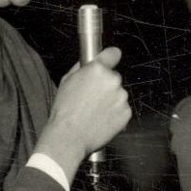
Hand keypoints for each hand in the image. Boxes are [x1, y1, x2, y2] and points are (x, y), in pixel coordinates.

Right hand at [40, 46, 131, 174]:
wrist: (69, 136)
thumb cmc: (65, 110)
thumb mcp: (66, 81)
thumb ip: (81, 68)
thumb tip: (88, 63)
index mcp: (97, 69)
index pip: (113, 53)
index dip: (110, 57)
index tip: (111, 60)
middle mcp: (113, 80)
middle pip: (114, 78)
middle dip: (106, 85)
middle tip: (92, 98)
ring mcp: (121, 97)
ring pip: (118, 94)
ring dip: (110, 100)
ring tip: (94, 112)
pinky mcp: (126, 113)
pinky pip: (122, 109)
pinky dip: (115, 114)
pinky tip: (101, 119)